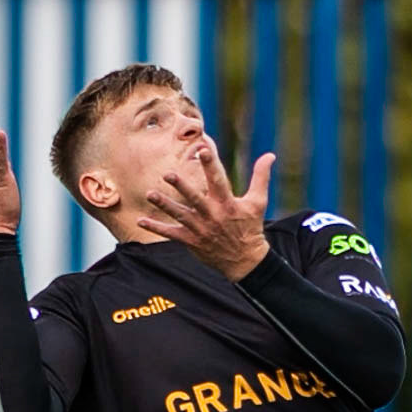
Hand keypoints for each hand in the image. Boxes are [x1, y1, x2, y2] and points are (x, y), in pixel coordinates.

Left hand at [138, 141, 273, 280]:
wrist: (245, 261)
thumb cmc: (251, 227)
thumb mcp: (258, 202)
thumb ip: (261, 177)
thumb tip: (270, 155)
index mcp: (227, 204)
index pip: (218, 180)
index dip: (211, 165)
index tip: (203, 150)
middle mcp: (212, 215)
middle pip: (195, 198)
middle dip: (182, 187)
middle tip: (168, 174)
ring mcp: (200, 229)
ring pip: (179, 215)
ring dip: (164, 205)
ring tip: (151, 193)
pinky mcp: (191, 241)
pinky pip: (171, 233)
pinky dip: (156, 227)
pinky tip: (141, 220)